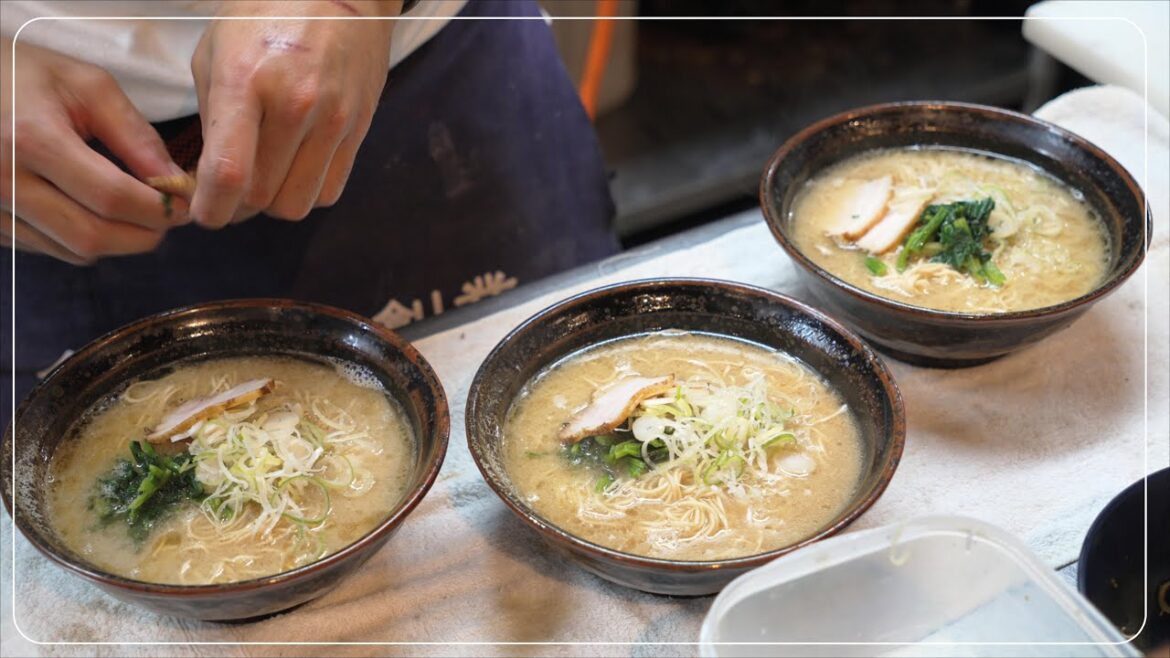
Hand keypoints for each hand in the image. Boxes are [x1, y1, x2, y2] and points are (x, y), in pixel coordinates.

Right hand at [0, 38, 187, 263]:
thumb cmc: (25, 75)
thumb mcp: (88, 87)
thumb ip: (136, 136)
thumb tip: (176, 183)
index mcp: (32, 140)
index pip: (111, 197)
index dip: (158, 209)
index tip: (184, 205)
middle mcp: (5, 182)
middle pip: (92, 236)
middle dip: (143, 234)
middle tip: (168, 217)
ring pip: (72, 251)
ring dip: (116, 242)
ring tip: (135, 213)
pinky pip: (49, 249)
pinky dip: (83, 240)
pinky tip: (93, 212)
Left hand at [189, 0, 400, 227]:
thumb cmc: (265, 16)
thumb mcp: (216, 55)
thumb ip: (211, 120)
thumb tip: (209, 179)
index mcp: (246, 81)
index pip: (229, 172)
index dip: (211, 208)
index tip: (204, 213)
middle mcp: (295, 105)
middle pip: (262, 197)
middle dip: (238, 204)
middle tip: (229, 189)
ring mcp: (333, 120)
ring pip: (297, 204)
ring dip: (274, 202)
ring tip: (265, 177)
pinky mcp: (359, 130)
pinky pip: (329, 191)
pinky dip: (307, 190)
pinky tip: (295, 166)